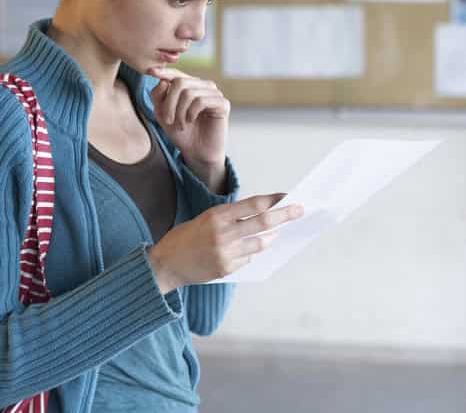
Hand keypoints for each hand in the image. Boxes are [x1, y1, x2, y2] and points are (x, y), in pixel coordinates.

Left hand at [147, 68, 229, 183]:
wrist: (196, 152)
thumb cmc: (180, 132)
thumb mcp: (162, 114)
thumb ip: (159, 97)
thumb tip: (162, 81)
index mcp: (190, 86)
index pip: (176, 74)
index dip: (164, 72)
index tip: (150, 72)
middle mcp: (203, 86)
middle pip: (180, 82)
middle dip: (169, 102)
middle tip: (167, 120)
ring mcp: (214, 93)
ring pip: (189, 93)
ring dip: (179, 112)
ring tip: (180, 124)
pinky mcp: (223, 104)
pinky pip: (201, 101)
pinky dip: (191, 113)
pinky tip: (191, 121)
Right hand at [147, 194, 303, 291]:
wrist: (165, 264)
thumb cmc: (184, 238)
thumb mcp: (203, 220)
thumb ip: (229, 219)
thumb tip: (259, 217)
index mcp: (216, 216)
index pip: (253, 205)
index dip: (273, 200)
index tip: (287, 196)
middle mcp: (223, 233)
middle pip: (264, 223)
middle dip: (285, 215)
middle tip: (300, 211)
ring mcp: (226, 253)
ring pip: (260, 243)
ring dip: (270, 238)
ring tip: (275, 234)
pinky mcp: (226, 269)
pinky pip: (247, 260)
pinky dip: (248, 254)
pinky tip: (238, 252)